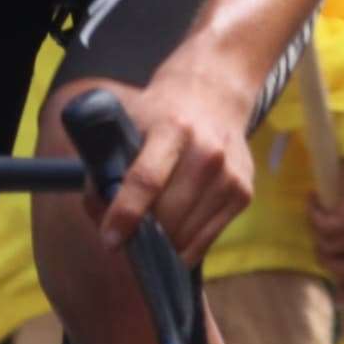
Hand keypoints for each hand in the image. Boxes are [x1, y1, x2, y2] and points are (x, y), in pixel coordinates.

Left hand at [76, 55, 258, 261]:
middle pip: (167, 215)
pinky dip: (182, 245)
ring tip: (149, 225)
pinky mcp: (243, 194)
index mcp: (173, 128)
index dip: (126, 213)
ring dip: (160, 242)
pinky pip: (204, 242)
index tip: (109, 240)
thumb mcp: (128, 123)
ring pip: (185, 236)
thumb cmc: (159, 117)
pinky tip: (172, 228)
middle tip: (123, 233)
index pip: (147, 179)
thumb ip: (106, 164)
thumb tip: (100, 212)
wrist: (212, 98)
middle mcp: (208, 152)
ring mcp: (230, 175)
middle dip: (140, 233)